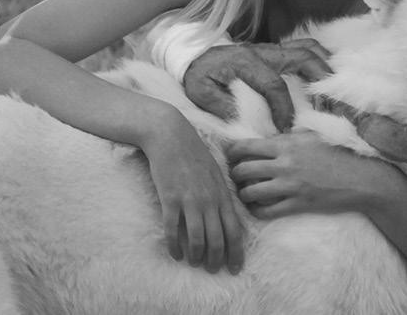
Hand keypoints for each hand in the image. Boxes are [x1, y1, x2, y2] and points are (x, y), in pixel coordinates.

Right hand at [140, 112, 248, 274]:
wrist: (170, 135)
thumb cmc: (193, 152)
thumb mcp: (215, 172)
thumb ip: (221, 195)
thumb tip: (226, 217)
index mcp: (222, 195)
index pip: (234, 231)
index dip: (236, 254)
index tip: (234, 269)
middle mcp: (209, 201)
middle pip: (217, 240)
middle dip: (216, 260)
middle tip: (211, 270)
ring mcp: (189, 200)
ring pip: (197, 239)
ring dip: (196, 256)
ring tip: (193, 263)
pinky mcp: (170, 198)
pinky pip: (173, 229)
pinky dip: (174, 245)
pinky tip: (174, 253)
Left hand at [183, 40, 330, 130]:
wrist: (195, 53)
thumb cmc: (199, 74)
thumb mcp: (201, 92)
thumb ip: (220, 105)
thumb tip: (243, 122)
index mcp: (246, 62)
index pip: (274, 85)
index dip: (284, 108)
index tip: (286, 129)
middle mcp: (264, 51)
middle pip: (303, 57)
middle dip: (321, 82)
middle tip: (329, 108)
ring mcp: (273, 48)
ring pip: (309, 49)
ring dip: (325, 68)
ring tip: (335, 94)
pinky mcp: (277, 51)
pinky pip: (305, 47)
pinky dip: (320, 60)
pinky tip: (327, 80)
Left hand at [225, 131, 406, 219]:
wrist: (362, 178)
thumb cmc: (338, 153)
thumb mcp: (312, 135)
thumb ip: (289, 136)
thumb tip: (269, 136)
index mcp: (286, 143)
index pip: (245, 146)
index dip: (231, 152)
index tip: (229, 156)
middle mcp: (284, 164)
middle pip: (242, 170)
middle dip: (234, 174)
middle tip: (235, 176)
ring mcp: (290, 186)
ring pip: (250, 192)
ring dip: (243, 193)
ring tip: (244, 192)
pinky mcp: (298, 205)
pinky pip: (267, 211)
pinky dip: (256, 210)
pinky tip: (256, 207)